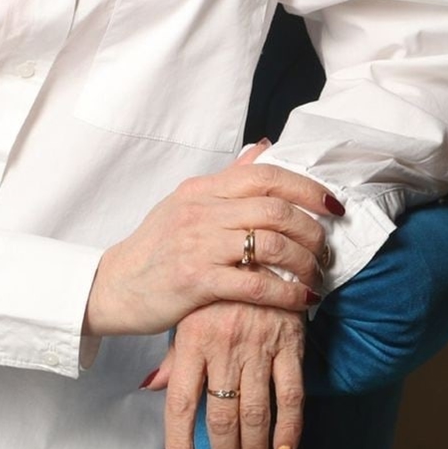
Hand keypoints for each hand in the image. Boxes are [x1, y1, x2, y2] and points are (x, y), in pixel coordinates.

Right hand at [83, 142, 336, 337]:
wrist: (115, 286)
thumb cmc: (155, 248)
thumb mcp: (186, 203)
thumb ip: (228, 180)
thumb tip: (264, 148)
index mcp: (202, 189)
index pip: (265, 175)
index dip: (307, 189)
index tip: (333, 206)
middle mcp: (201, 211)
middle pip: (275, 209)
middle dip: (312, 230)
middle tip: (328, 249)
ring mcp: (198, 244)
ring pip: (271, 243)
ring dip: (305, 262)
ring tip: (317, 278)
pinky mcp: (197, 281)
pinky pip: (257, 284)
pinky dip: (288, 293)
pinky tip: (303, 300)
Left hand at [143, 301, 305, 448]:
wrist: (260, 245)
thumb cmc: (218, 288)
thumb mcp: (188, 315)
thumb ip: (174, 358)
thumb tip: (149, 387)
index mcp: (192, 340)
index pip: (180, 406)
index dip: (180, 447)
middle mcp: (222, 346)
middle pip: (220, 418)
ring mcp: (257, 345)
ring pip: (255, 413)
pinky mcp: (289, 343)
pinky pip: (290, 394)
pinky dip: (289, 430)